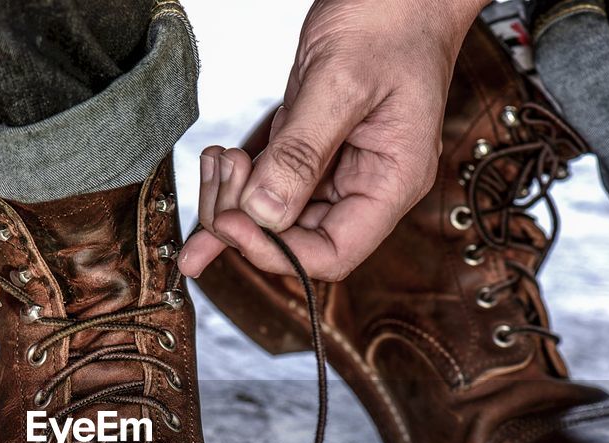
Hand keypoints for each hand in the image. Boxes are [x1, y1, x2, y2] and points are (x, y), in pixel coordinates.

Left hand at [180, 0, 485, 281]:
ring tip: (219, 157)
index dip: (278, 252)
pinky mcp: (310, 148)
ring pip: (275, 215)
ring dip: (235, 199)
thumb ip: (302, 151)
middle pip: (296, 241)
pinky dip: (237, 183)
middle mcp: (365, 184)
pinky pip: (269, 183)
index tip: (235, 223)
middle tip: (222, 174)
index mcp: (391, 182)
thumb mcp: (341, 81)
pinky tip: (215, 169)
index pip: (332, 253)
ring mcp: (336, 168)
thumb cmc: (392, 19)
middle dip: (248, 220)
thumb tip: (264, 213)